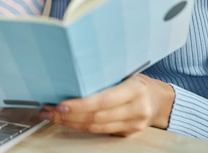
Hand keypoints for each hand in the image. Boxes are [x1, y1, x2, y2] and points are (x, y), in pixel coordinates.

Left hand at [39, 74, 174, 135]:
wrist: (160, 100)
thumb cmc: (138, 81)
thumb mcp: (126, 73)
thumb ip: (105, 77)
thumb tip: (72, 75)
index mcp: (135, 90)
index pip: (104, 101)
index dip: (81, 105)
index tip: (61, 103)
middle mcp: (137, 110)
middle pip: (96, 117)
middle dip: (68, 115)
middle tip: (48, 110)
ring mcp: (133, 125)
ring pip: (95, 128)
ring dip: (70, 123)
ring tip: (52, 115)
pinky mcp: (127, 134)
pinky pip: (99, 132)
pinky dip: (80, 126)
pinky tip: (67, 120)